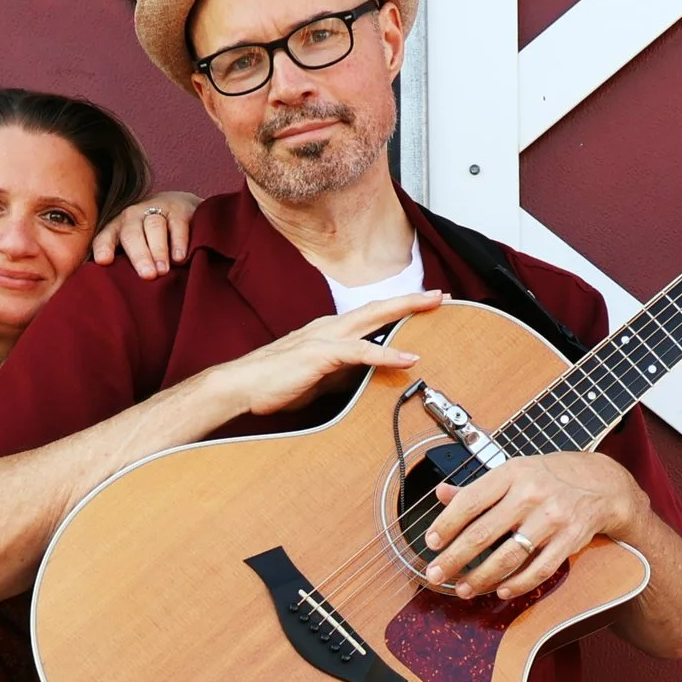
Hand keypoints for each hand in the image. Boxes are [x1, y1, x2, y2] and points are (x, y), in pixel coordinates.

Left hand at [93, 190, 200, 277]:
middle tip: (147, 275)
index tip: (103, 261)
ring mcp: (157, 210)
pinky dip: (179, 242)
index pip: (106, 236)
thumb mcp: (133, 249)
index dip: (104, 247)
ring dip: (159, 250)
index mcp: (118, 227)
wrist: (177, 210)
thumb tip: (115, 292)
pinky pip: (177, 225)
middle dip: (139, 255)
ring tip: (163, 271)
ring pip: (154, 227)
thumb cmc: (149, 239)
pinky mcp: (179, 210)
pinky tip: (179, 258)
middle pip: (132, 233)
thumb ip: (123, 265)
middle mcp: (134, 216)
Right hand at [206, 292, 443, 420]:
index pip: (369, 316)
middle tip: (440, 295)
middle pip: (377, 308)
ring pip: (373, 318)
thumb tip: (363, 378)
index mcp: (328, 332)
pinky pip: (360, 352)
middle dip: (410, 300)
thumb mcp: (317, 378)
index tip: (423, 306)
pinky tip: (408, 357)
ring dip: (405, 311)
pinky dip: (386, 353)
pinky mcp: (321, 355)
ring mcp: (325, 338)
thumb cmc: (273, 383)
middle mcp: (329, 328)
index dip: (397, 310)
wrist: (241, 386)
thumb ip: (341, 374)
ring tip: (432, 306)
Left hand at [422, 450, 642, 599]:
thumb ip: (478, 487)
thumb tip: (442, 495)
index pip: (470, 501)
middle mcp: (530, 494)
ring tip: (463, 589)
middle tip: (435, 575)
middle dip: (454, 558)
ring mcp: (552, 517)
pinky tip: (501, 590)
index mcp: (511, 473)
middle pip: (483, 533)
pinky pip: (539, 569)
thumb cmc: (550, 478)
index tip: (430, 544)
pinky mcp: (570, 539)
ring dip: (481, 577)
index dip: (446, 525)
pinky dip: (518, 584)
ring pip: (509, 556)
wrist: (603, 483)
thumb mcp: (514, 472)